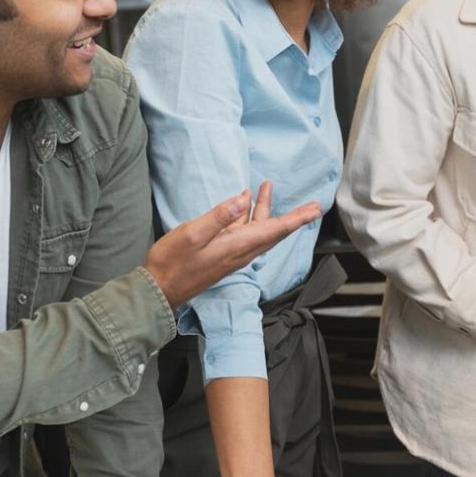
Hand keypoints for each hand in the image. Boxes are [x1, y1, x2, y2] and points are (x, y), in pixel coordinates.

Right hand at [146, 182, 321, 307]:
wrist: (159, 290)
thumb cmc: (173, 263)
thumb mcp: (192, 234)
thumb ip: (218, 216)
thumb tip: (241, 199)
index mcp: (238, 245)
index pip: (275, 229)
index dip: (297, 218)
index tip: (315, 210)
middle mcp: (241, 251)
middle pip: (273, 230)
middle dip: (293, 216)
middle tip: (312, 204)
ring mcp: (232, 253)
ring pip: (258, 230)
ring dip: (265, 209)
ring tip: (266, 186)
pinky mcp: (223, 254)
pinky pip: (244, 232)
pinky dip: (249, 216)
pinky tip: (243, 204)